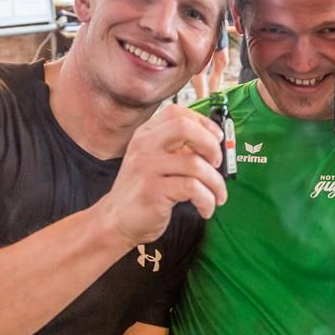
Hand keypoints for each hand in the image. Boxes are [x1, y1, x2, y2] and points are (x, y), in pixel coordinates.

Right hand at [99, 104, 226, 247]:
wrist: (117, 220)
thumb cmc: (143, 190)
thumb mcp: (154, 161)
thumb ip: (177, 149)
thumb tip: (214, 144)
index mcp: (146, 135)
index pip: (177, 113)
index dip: (204, 123)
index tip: (216, 139)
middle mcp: (144, 146)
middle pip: (184, 128)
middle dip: (211, 144)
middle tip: (216, 163)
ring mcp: (146, 168)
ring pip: (195, 164)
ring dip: (215, 182)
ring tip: (217, 196)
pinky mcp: (152, 191)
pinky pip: (192, 188)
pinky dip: (207, 200)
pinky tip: (206, 208)